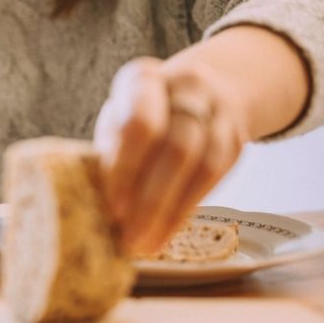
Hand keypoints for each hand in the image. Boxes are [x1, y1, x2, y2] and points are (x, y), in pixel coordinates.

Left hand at [94, 57, 249, 254]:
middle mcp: (186, 88)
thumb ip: (109, 150)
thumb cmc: (146, 113)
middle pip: (175, 147)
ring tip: (145, 243)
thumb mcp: (120, 117)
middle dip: (150, 198)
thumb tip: (88, 203)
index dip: (126, 169)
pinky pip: (215, 176)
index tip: (111, 208)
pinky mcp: (235, 138)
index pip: (139, 124)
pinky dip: (188, 207)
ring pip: (200, 165)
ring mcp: (216, 111)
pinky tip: (167, 230)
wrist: (210, 87)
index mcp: (142, 79)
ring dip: (170, 210)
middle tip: (128, 236)